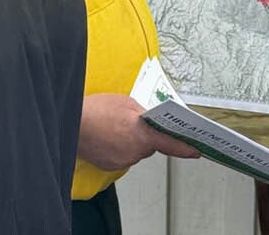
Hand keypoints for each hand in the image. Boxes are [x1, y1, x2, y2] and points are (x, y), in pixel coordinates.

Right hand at [77, 93, 200, 170]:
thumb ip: (143, 114)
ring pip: (135, 151)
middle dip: (144, 135)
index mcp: (143, 135)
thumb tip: (149, 120)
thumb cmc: (95, 111)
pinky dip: (117, 147)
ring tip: (113, 127)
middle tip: (130, 122)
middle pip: (149, 145)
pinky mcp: (110, 165)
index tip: (197, 150)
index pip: (171, 144)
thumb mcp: (126, 103)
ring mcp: (122, 161)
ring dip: (129, 141)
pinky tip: (106, 136)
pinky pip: (121, 156)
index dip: (186, 148)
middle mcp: (135, 152)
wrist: (71, 123)